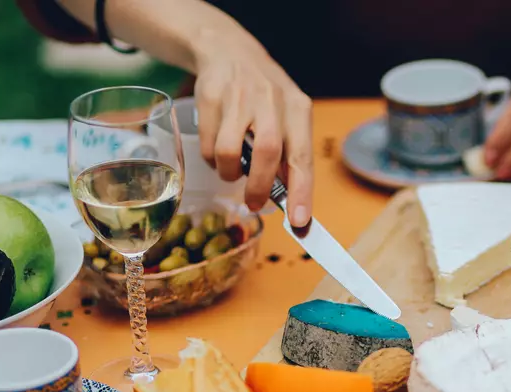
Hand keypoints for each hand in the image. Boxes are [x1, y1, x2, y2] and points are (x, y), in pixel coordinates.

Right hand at [192, 31, 312, 226]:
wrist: (229, 50)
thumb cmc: (265, 96)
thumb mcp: (288, 116)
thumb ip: (290, 153)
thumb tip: (290, 200)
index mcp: (298, 110)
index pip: (303, 157)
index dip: (301, 192)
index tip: (299, 222)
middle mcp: (271, 102)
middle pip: (268, 154)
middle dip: (259, 187)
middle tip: (253, 203)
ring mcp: (239, 98)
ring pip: (229, 152)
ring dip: (230, 173)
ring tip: (233, 170)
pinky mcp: (210, 97)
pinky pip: (207, 144)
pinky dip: (211, 159)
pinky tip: (218, 150)